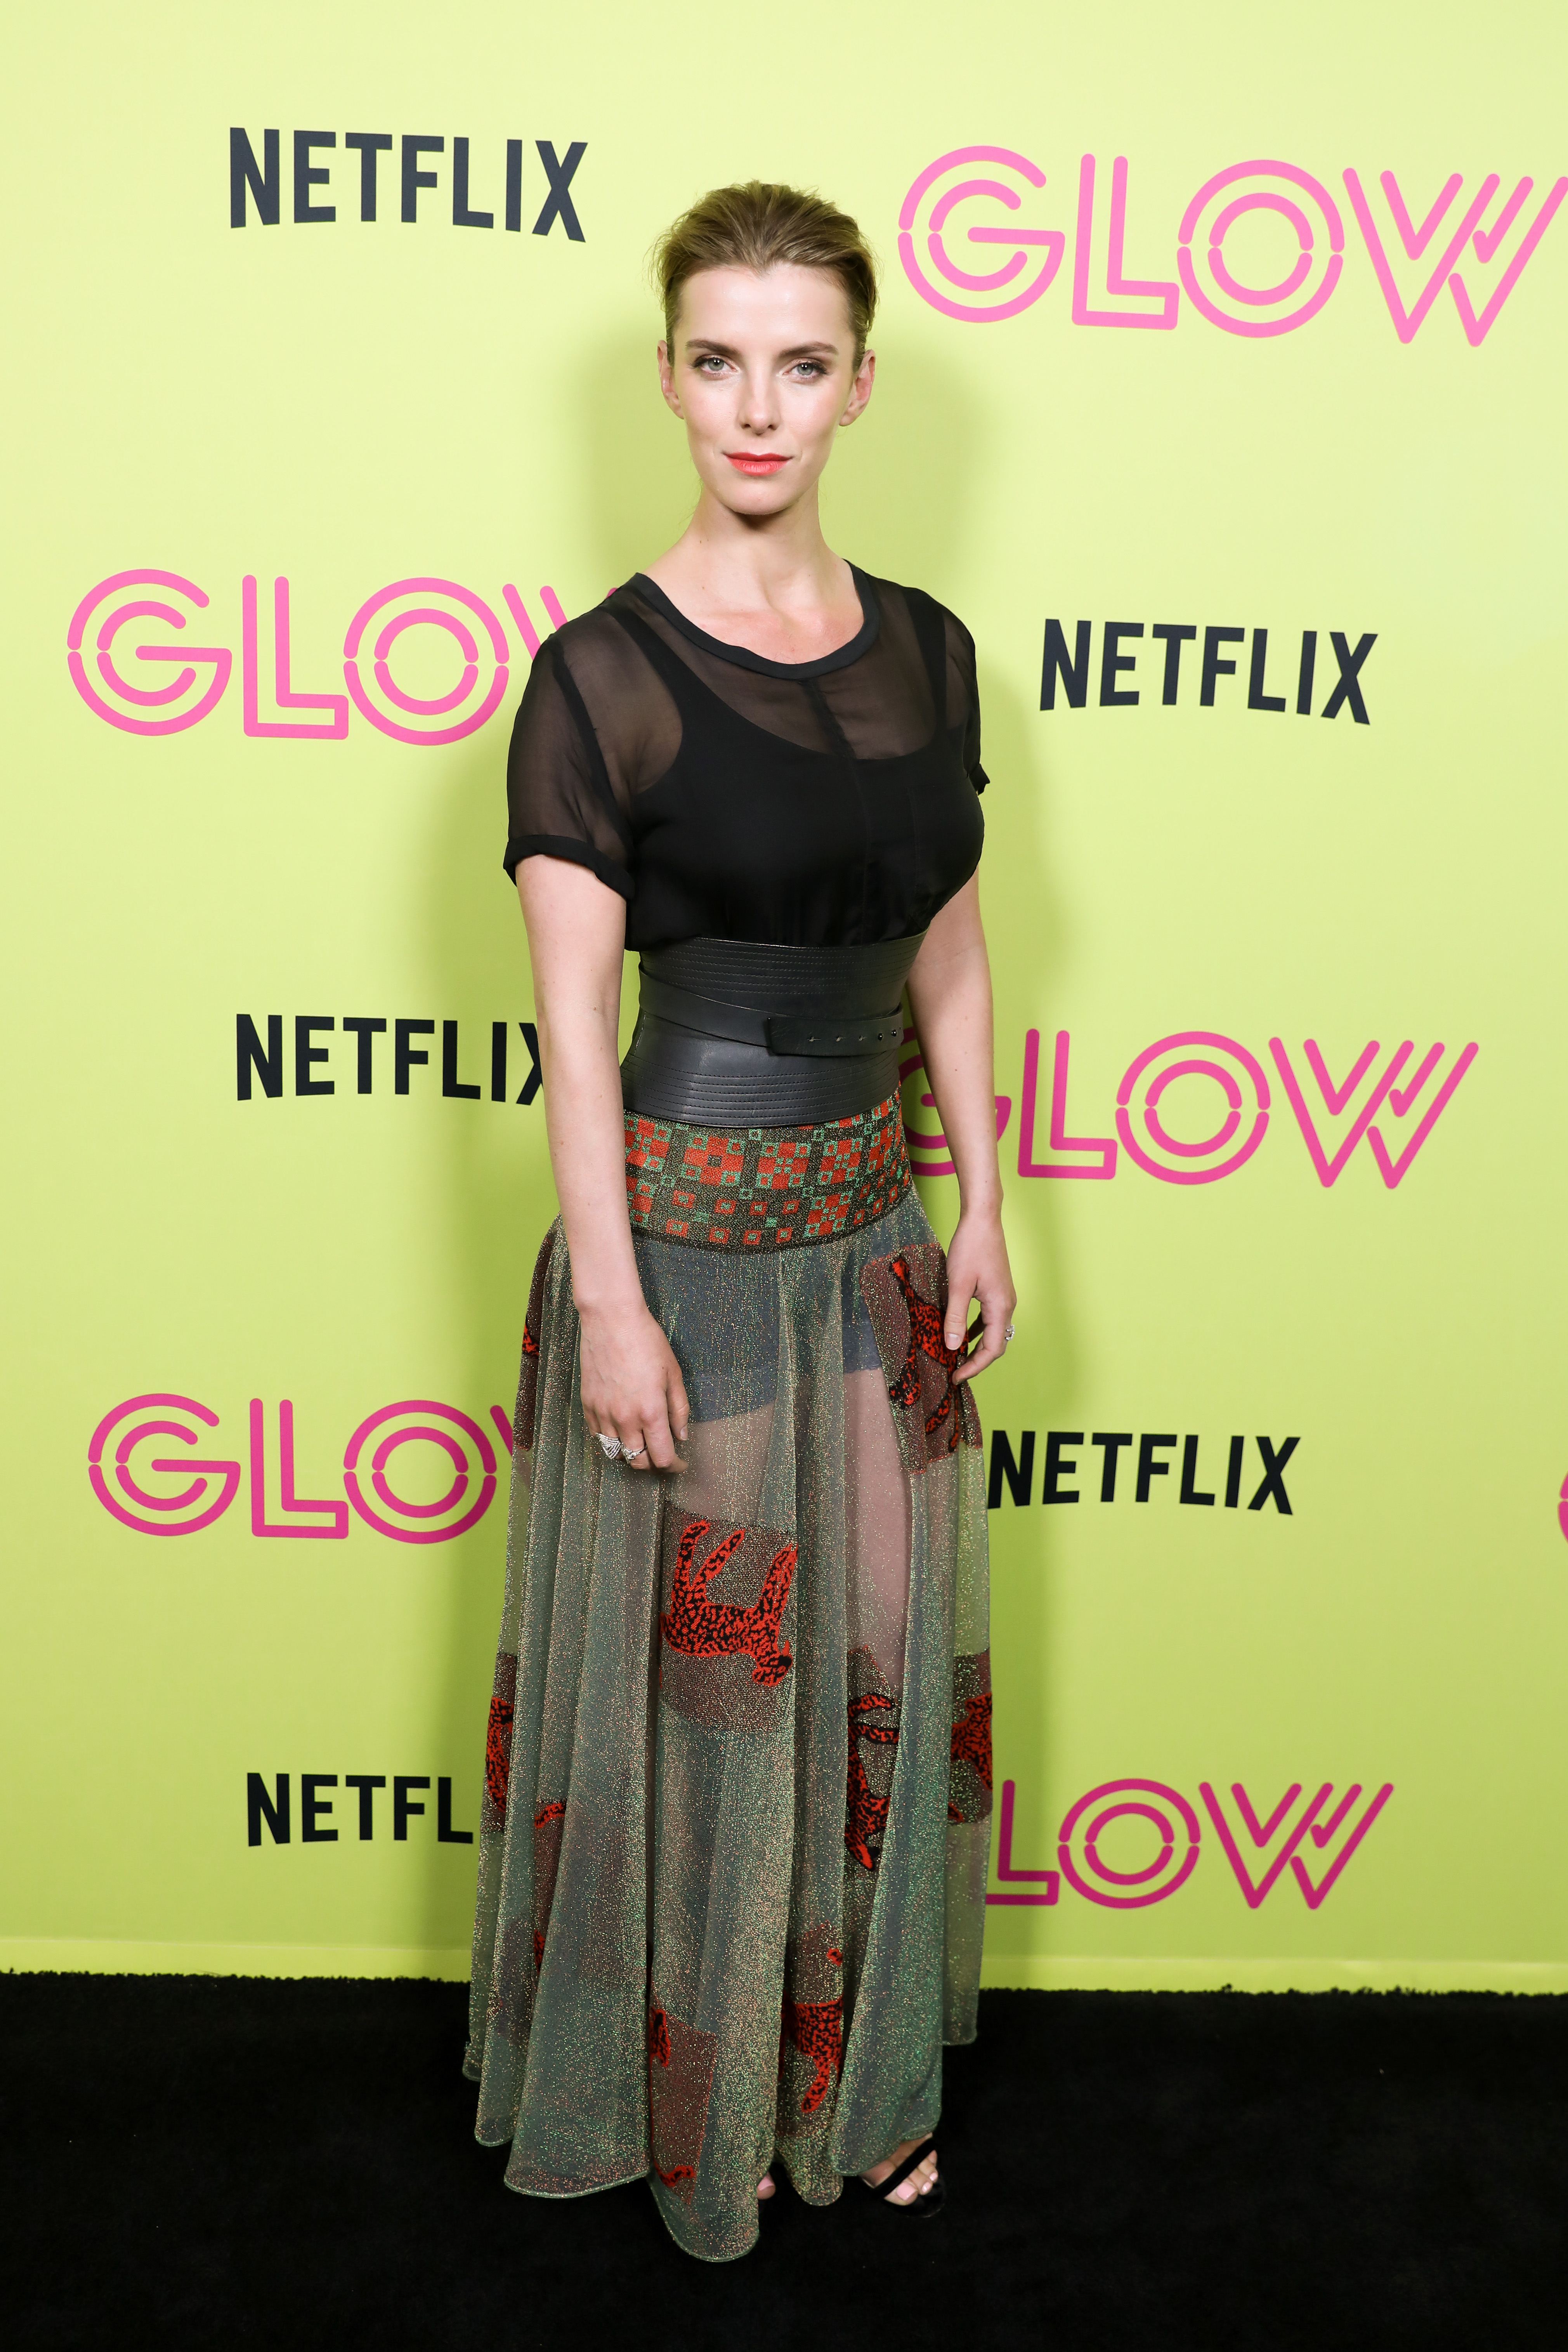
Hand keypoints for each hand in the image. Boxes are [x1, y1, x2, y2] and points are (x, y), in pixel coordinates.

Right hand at [578, 1298, 690, 1471]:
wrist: (611, 1319)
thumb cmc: (646, 1341)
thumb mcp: (673, 1374)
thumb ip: (679, 1409)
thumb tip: (681, 1435)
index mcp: (651, 1412)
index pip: (662, 1457)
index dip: (674, 1465)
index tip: (680, 1464)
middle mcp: (625, 1418)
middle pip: (637, 1461)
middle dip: (652, 1463)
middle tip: (661, 1454)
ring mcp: (602, 1413)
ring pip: (615, 1452)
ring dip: (630, 1453)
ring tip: (641, 1443)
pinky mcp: (587, 1404)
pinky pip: (597, 1436)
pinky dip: (610, 1440)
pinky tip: (621, 1430)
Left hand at [944, 1210, 1015, 1384]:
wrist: (982, 1220)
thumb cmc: (971, 1248)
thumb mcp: (958, 1285)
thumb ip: (956, 1317)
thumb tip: (953, 1347)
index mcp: (1001, 1307)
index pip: (992, 1349)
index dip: (974, 1367)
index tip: (956, 1377)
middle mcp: (1007, 1305)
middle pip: (995, 1344)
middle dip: (976, 1361)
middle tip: (954, 1372)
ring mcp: (1003, 1297)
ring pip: (992, 1331)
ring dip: (975, 1346)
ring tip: (956, 1357)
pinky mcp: (996, 1290)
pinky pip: (988, 1318)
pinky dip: (976, 1330)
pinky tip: (961, 1332)